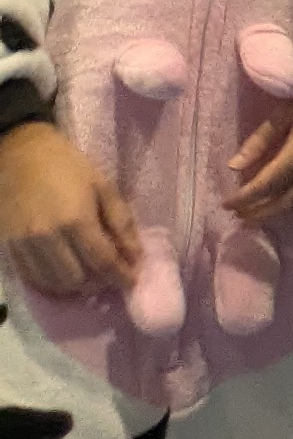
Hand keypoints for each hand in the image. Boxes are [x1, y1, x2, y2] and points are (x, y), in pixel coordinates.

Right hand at [0, 119, 135, 299]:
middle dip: (99, 283)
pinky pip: (31, 277)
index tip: (133, 283)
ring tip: (90, 278)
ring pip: (53, 282)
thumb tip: (135, 254)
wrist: (18, 152)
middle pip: (77, 279)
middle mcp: (48, 237)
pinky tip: (63, 275)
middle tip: (111, 277)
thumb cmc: (67, 165)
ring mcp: (24, 244)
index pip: (103, 261)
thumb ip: (120, 221)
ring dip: (75, 286)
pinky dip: (51, 282)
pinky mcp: (8, 245)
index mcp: (75, 219)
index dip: (121, 276)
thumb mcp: (103, 185)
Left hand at [230, 54, 292, 222]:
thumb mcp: (286, 109)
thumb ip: (260, 139)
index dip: (243, 199)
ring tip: (263, 211)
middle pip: (284, 203)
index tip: (227, 204)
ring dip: (281, 212)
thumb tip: (234, 166)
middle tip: (240, 216)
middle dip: (259, 213)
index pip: (265, 185)